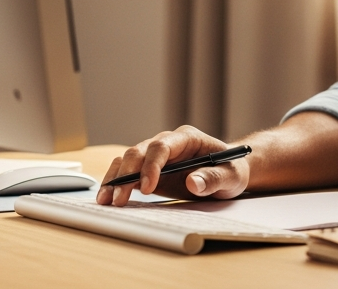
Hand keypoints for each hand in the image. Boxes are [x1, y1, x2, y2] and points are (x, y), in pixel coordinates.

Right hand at [96, 125, 248, 205]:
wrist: (227, 173)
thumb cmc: (230, 170)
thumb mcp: (231, 176)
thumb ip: (214, 178)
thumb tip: (193, 182)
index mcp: (187, 138)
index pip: (162, 146)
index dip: (151, 165)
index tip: (147, 187)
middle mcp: (167, 143)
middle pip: (139, 151)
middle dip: (127, 175)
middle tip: (120, 199)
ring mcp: (155, 156)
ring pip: (127, 160)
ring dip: (115, 179)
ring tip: (106, 200)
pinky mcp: (147, 170)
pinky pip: (126, 172)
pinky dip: (115, 184)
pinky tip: (107, 197)